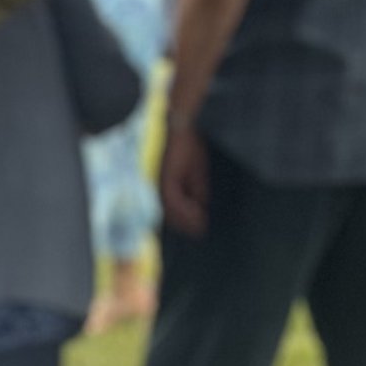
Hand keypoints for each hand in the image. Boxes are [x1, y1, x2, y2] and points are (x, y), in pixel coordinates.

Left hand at [158, 113, 208, 237]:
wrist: (183, 131)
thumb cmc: (190, 149)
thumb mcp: (197, 173)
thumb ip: (197, 190)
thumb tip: (202, 206)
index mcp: (169, 186)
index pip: (174, 210)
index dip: (185, 221)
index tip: (197, 231)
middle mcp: (163, 187)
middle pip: (171, 213)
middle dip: (185, 224)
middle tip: (198, 234)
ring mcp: (162, 184)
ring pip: (172, 210)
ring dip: (186, 219)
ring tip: (199, 227)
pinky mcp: (166, 179)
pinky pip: (173, 200)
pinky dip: (184, 208)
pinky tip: (196, 214)